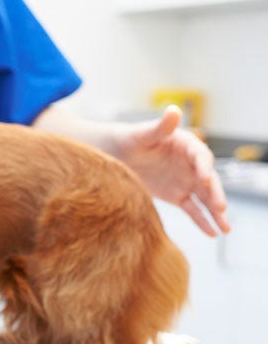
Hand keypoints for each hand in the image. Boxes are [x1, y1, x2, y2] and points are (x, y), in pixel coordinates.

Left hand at [116, 106, 230, 236]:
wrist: (117, 156)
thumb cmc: (129, 140)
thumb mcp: (142, 134)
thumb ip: (160, 126)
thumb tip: (174, 109)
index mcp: (186, 145)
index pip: (201, 156)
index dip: (203, 166)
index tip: (204, 177)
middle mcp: (191, 164)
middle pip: (208, 180)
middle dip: (215, 194)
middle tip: (221, 208)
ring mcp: (186, 181)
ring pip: (205, 198)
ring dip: (215, 212)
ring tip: (226, 228)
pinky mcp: (178, 195)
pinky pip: (193, 210)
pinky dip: (202, 221)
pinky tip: (213, 233)